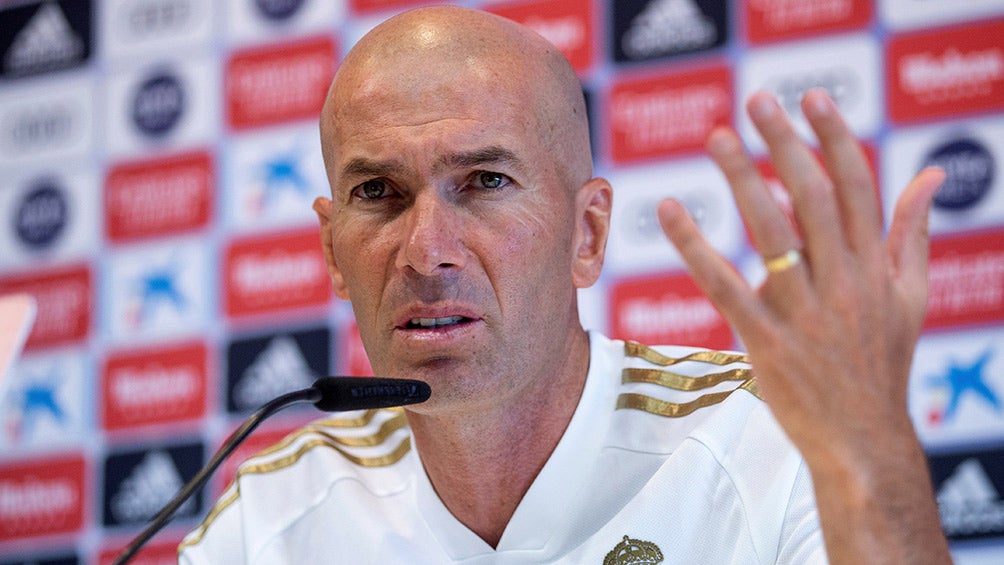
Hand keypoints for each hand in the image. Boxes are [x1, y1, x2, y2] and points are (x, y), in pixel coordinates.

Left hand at [657, 88, 949, 562]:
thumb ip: (912, 233)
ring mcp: (803, 311)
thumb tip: (932, 177)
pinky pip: (726, 286)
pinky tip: (672, 213)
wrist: (863, 440)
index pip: (855, 186)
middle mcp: (842, 281)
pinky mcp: (766, 341)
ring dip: (743, 181)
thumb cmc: (882, 364)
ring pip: (771, 233)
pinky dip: (696, 248)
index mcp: (875, 266)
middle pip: (811, 197)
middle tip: (755, 102)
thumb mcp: (911, 296)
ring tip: (717, 139)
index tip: (809, 99)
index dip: (832, 138)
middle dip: (784, 144)